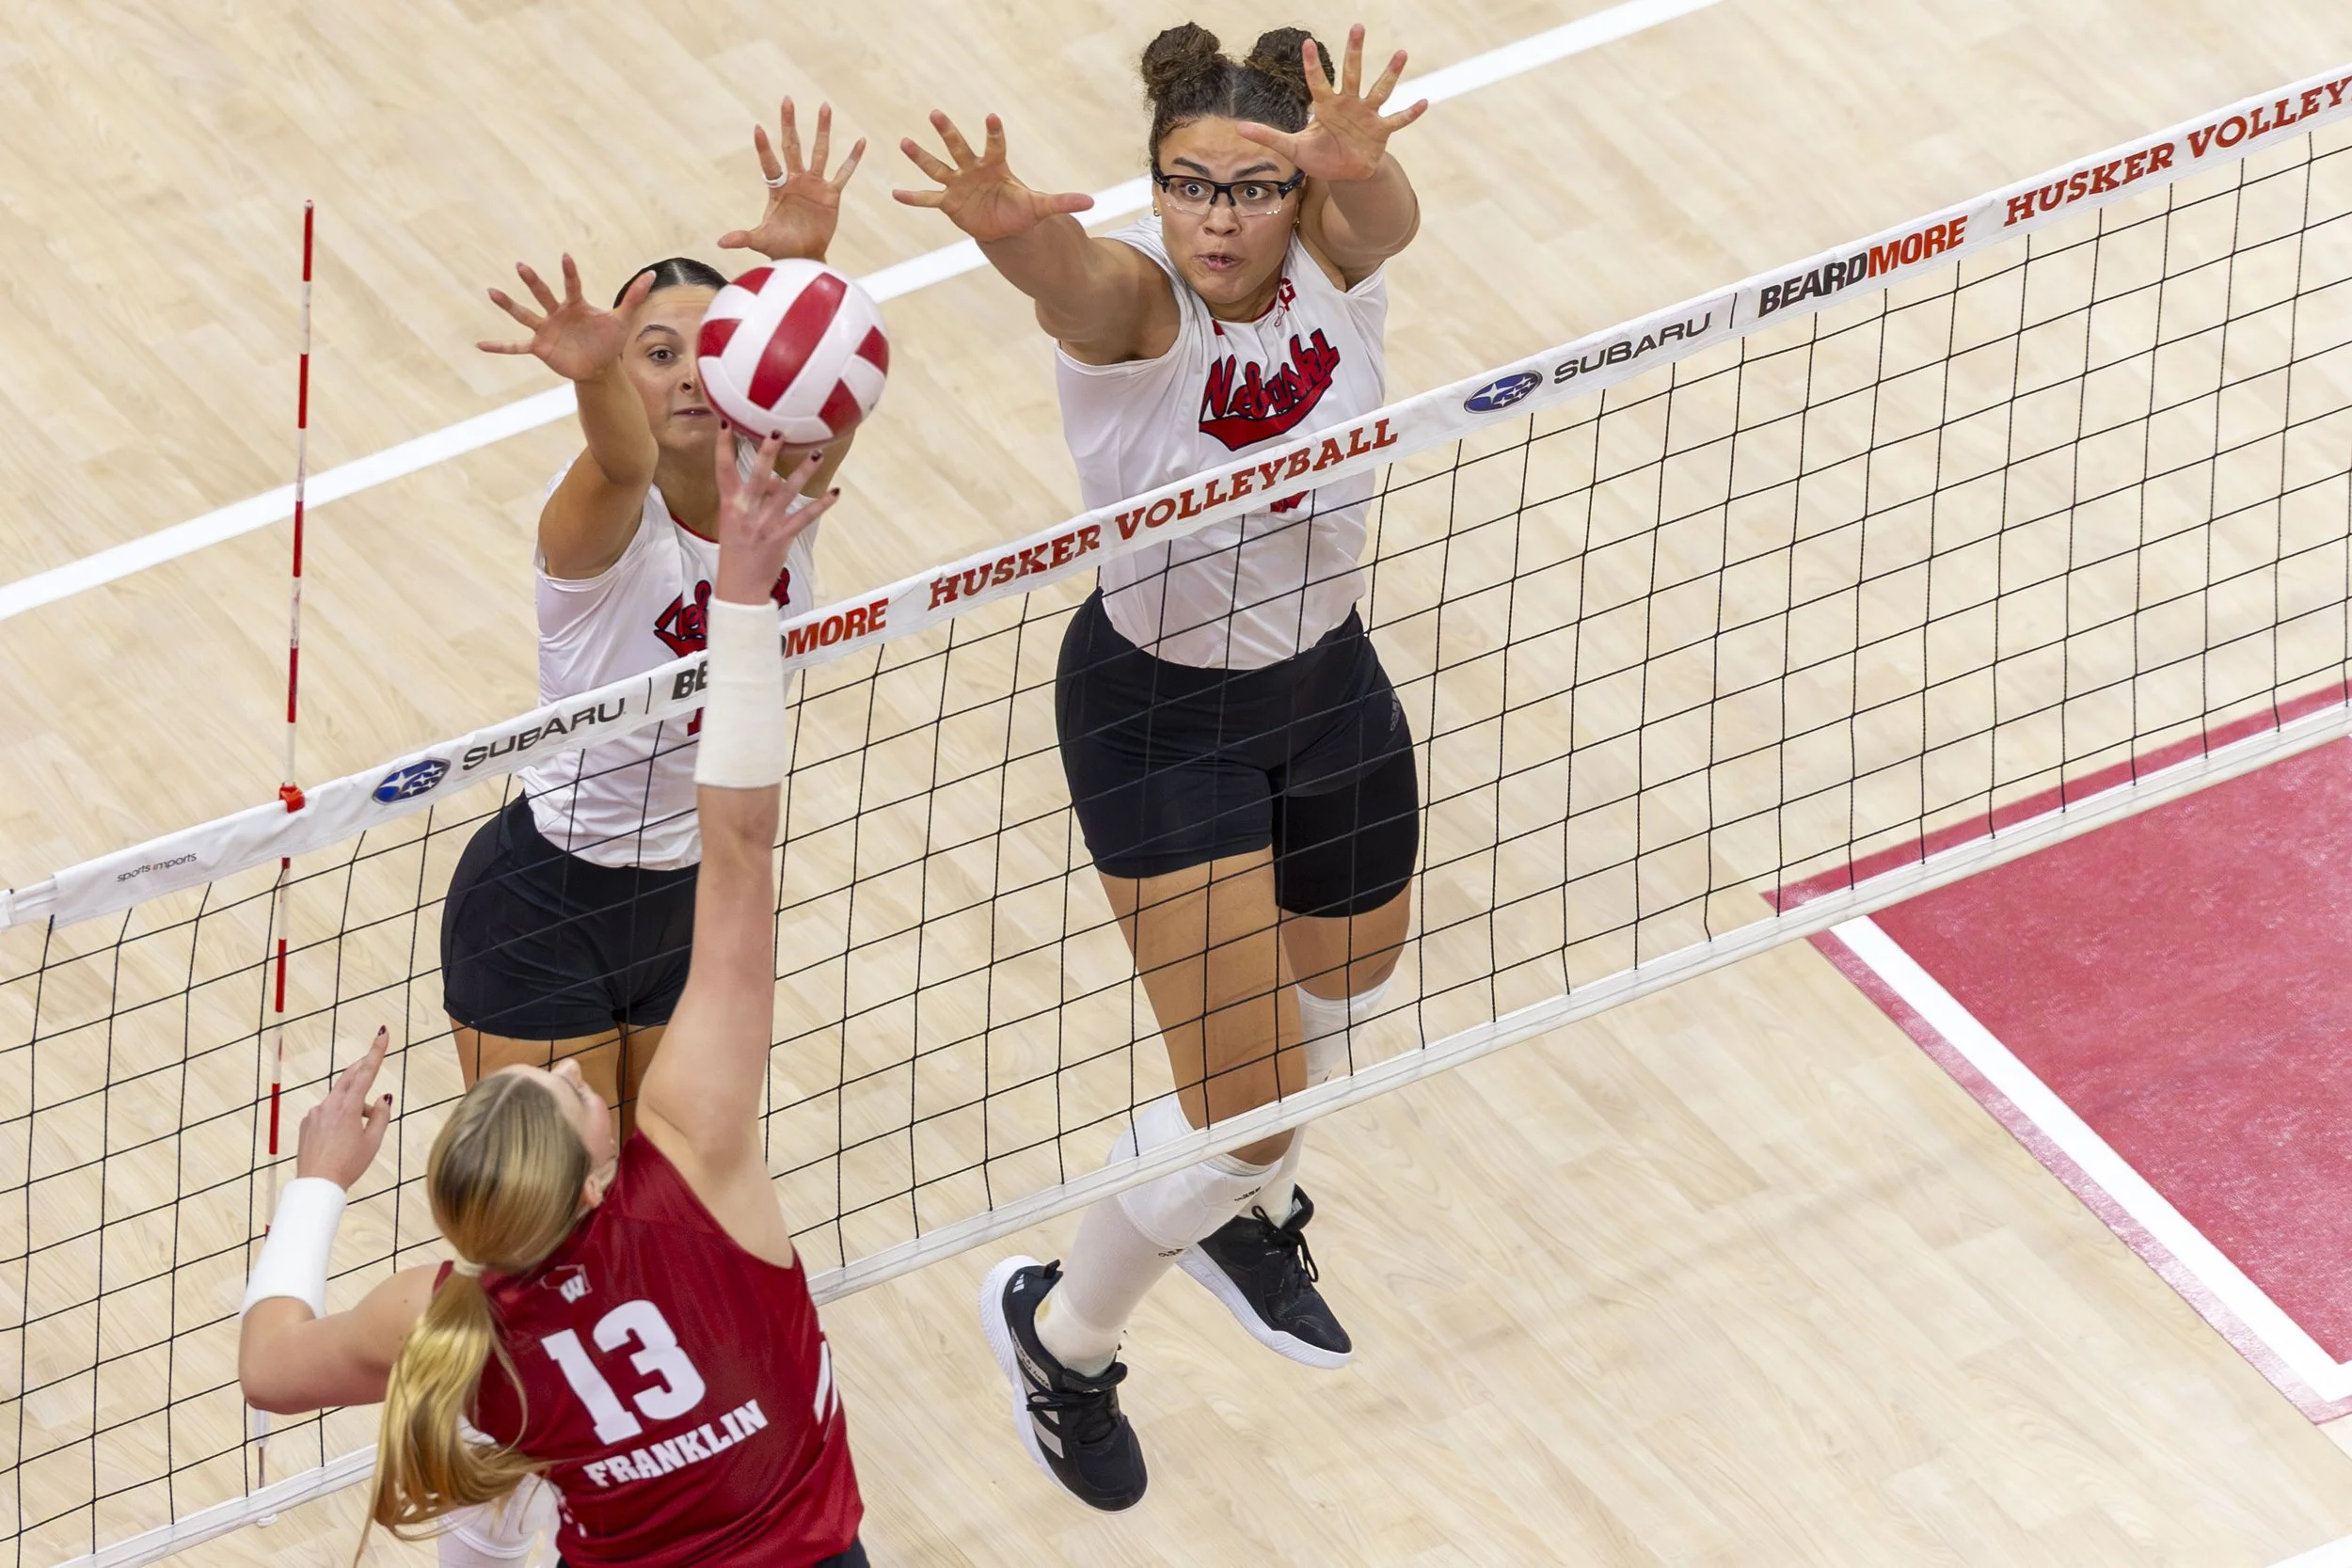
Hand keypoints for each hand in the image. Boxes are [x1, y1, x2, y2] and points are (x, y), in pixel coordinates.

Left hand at [294, 1028, 394, 1189]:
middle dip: (362, 1067)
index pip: (366, 1073)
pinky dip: (339, 1114)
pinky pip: (327, 1111)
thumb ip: (381, 1116)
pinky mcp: (307, 1123)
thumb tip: (383, 1098)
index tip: (382, 1034)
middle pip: (349, 1078)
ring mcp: (315, 1113)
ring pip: (339, 1098)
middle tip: (372, 1057)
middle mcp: (329, 1105)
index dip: (376, 1052)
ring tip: (363, 1126)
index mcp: (349, 1107)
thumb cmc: (348, 1165)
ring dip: (353, 1102)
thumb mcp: (373, 1142)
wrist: (317, 1183)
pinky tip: (342, 1135)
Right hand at [478, 257, 651, 381]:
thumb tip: (652, 274)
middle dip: (533, 282)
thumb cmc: (608, 340)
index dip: (569, 273)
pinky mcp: (539, 348)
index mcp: (575, 305)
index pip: (571, 285)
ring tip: (491, 292)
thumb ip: (634, 297)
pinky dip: (499, 347)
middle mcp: (557, 314)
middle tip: (520, 266)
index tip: (565, 258)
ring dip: (508, 305)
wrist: (599, 367)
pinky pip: (516, 347)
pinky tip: (480, 345)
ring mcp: (545, 330)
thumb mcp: (622, 320)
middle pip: (543, 294)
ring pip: (524, 315)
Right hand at [712, 430, 839, 602]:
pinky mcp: (783, 536)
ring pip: (787, 492)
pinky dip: (821, 504)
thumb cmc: (736, 549)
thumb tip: (776, 478)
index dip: (724, 446)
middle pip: (757, 476)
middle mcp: (746, 510)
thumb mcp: (735, 520)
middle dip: (767, 454)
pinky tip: (835, 492)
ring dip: (804, 472)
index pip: (723, 470)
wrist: (740, 585)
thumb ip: (755, 497)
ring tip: (817, 454)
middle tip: (778, 432)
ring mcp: (765, 523)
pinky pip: (806, 517)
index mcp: (729, 504)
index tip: (726, 422)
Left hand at [719, 98, 865, 261]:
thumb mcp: (760, 241)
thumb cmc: (780, 247)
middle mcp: (796, 180)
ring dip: (822, 130)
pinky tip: (861, 141)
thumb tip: (720, 243)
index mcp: (778, 188)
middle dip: (789, 124)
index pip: (769, 164)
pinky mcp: (831, 194)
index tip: (758, 128)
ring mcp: (814, 184)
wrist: (803, 257)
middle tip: (787, 100)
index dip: (764, 148)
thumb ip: (742, 237)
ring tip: (825, 106)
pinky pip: (844, 173)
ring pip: (819, 151)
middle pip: (792, 146)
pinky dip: (853, 159)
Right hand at [893, 111, 1092, 242]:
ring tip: (904, 142)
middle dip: (948, 132)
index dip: (994, 132)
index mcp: (996, 165)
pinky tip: (895, 193)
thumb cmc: (1021, 210)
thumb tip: (1092, 203)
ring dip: (921, 157)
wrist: (1003, 226)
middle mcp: (973, 169)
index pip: (995, 145)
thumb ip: (1063, 202)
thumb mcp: (1042, 207)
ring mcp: (958, 184)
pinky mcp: (949, 202)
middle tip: (936, 113)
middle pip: (959, 147)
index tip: (991, 117)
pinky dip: (913, 198)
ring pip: (938, 167)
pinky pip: (928, 199)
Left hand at [1236, 24, 1427, 181]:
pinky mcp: (1381, 131)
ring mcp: (1367, 116)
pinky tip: (1425, 102)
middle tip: (1357, 26)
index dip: (1311, 65)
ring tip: (1401, 53)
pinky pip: (1398, 120)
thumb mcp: (1292, 148)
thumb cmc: (1319, 156)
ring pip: (1380, 90)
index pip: (1317, 82)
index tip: (1306, 43)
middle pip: (1352, 73)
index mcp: (1327, 107)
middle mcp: (1349, 104)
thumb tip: (1239, 128)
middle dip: (1354, 52)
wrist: (1344, 173)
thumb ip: (1268, 136)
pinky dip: (1410, 113)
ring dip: (1390, 74)